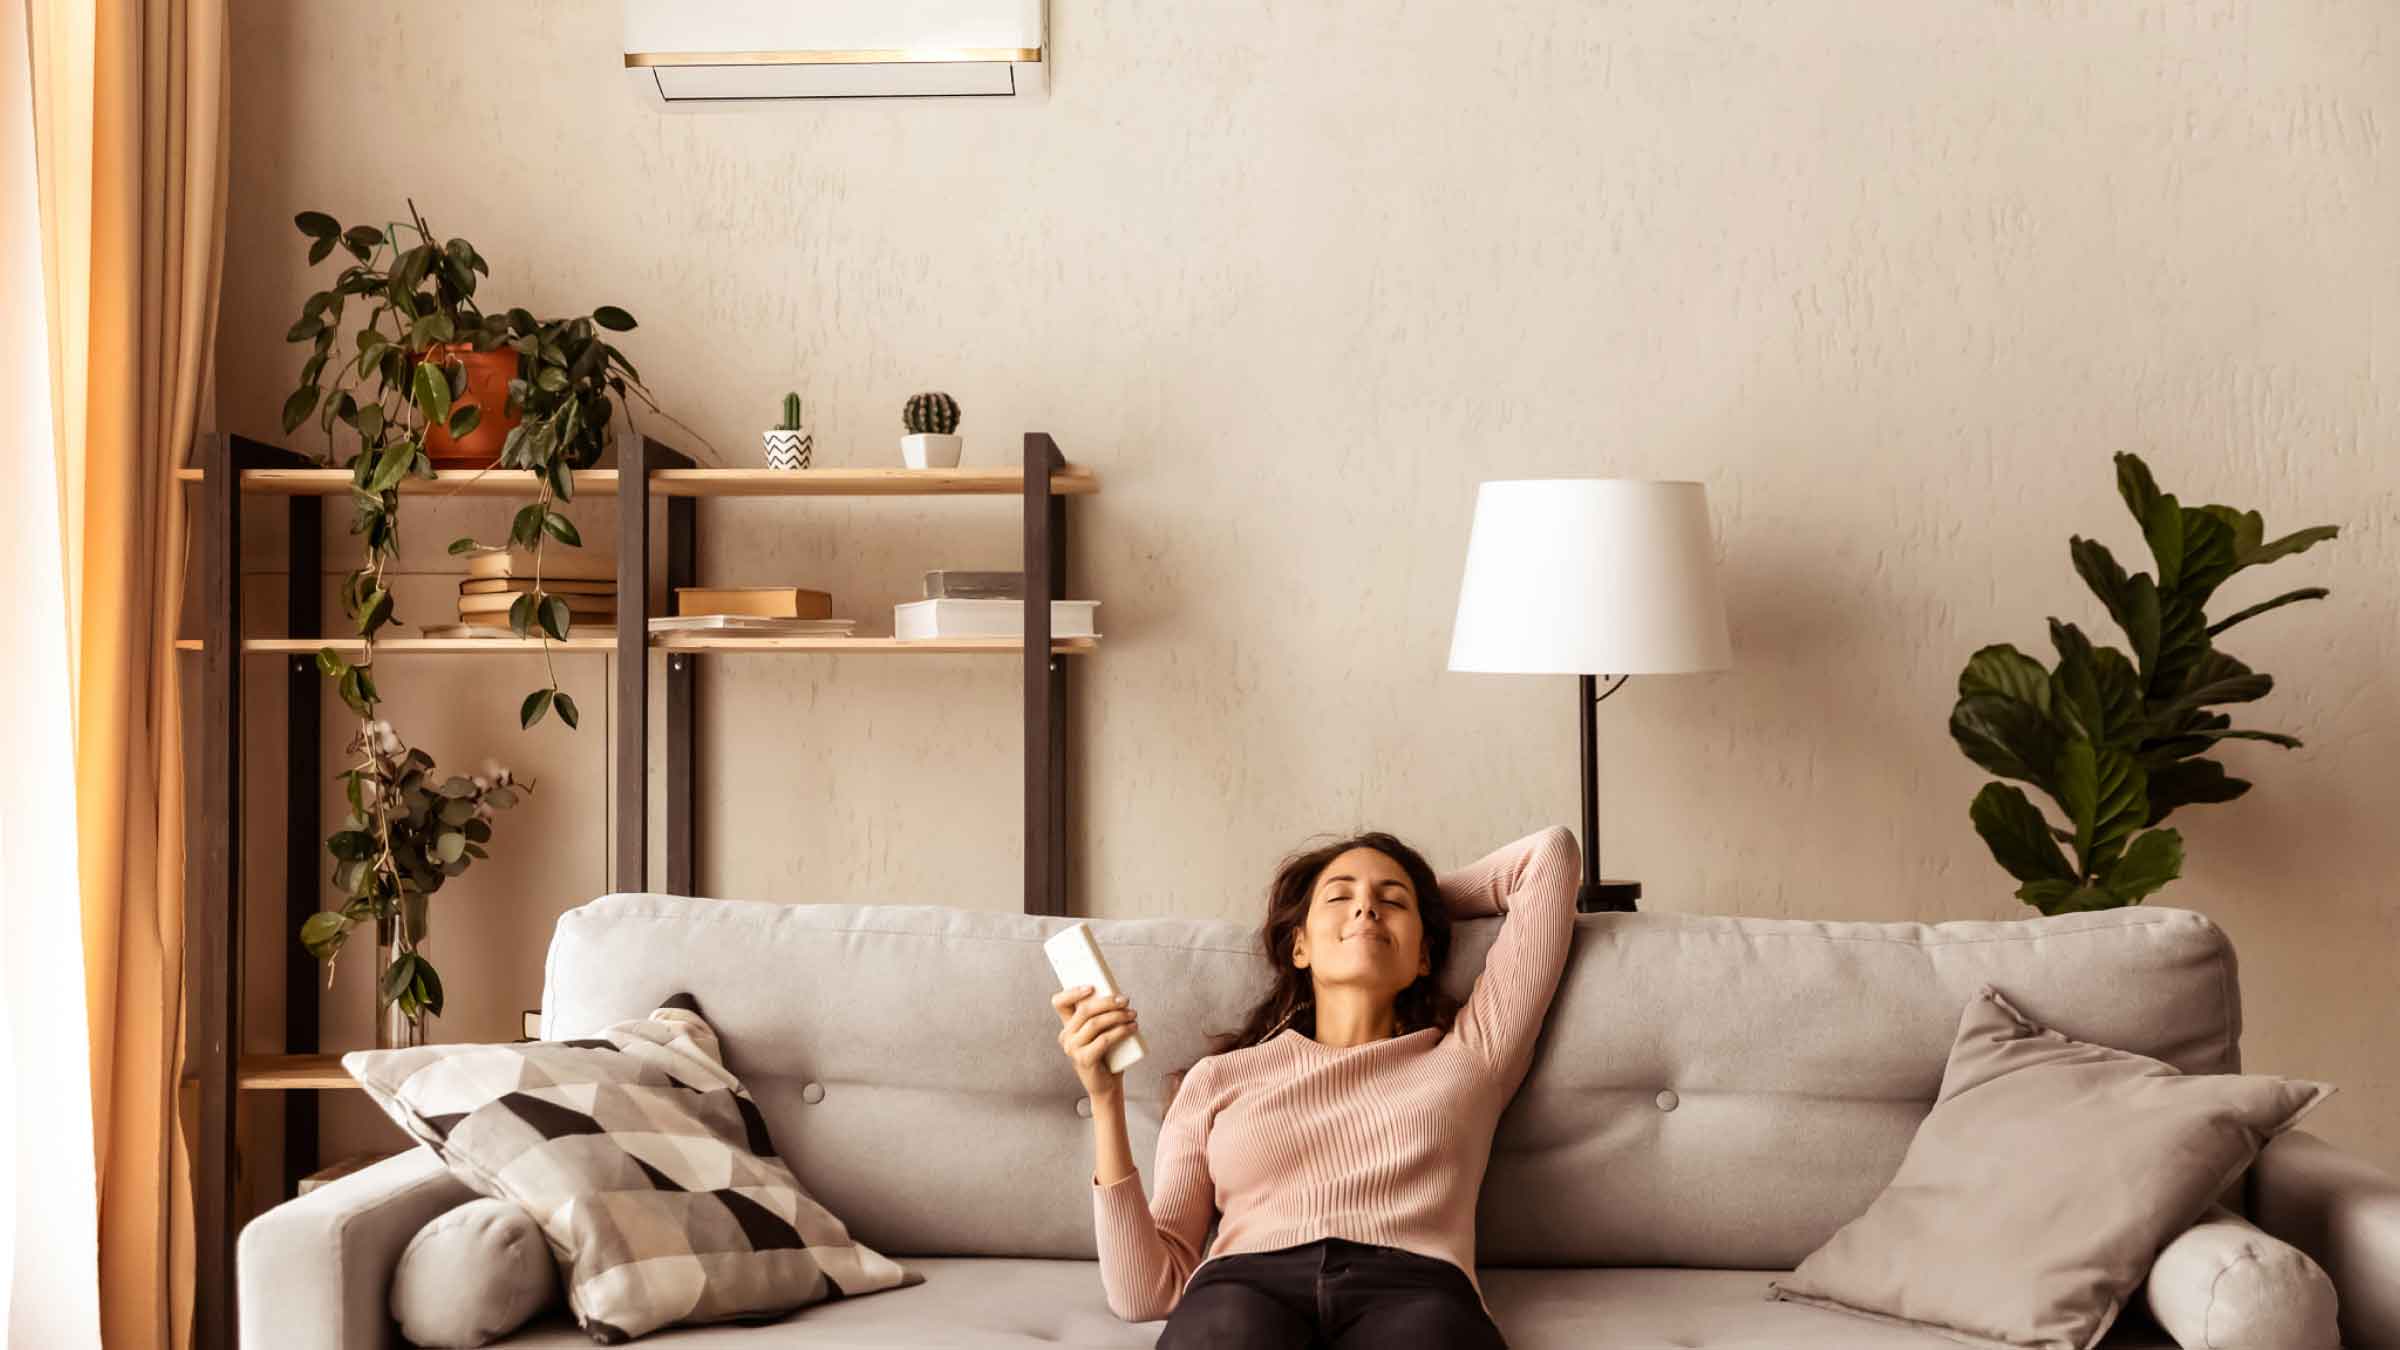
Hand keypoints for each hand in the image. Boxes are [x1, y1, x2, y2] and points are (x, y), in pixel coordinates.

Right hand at [1052, 984, 1137, 1098]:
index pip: (1060, 1003)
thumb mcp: (1102, 1033)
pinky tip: (1132, 1028)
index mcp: (1068, 1027)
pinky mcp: (1084, 1059)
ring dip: (1118, 1016)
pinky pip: (1104, 1040)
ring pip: (1095, 1023)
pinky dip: (1121, 1031)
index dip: (1073, 992)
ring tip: (1132, 1014)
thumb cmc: (1108, 1057)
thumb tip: (1119, 996)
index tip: (1092, 986)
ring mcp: (1073, 1049)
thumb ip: (1103, 1016)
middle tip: (1125, 1000)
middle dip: (1107, 1002)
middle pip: (1084, 1010)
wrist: (1107, 1086)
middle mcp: (1066, 1036)